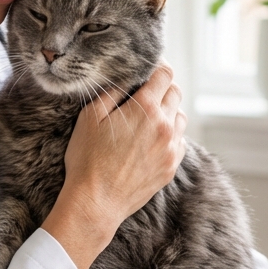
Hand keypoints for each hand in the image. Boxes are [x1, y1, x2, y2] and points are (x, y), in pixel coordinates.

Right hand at [42, 65, 186, 268]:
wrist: (96, 202)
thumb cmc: (87, 159)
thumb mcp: (90, 117)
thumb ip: (112, 91)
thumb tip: (127, 76)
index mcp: (145, 109)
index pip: (165, 74)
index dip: (158, 66)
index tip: (149, 68)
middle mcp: (165, 126)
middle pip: (176, 93)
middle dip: (162, 87)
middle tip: (145, 92)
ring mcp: (171, 148)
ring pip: (180, 117)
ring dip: (168, 112)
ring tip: (148, 119)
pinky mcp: (171, 167)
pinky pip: (179, 142)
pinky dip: (169, 136)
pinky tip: (151, 141)